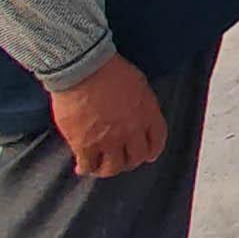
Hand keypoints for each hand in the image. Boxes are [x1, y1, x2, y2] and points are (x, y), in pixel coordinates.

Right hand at [48, 54, 166, 178]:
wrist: (83, 68)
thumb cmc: (109, 69)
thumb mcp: (139, 83)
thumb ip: (142, 104)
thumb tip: (138, 113)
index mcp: (148, 115)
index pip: (157, 142)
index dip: (151, 151)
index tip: (147, 154)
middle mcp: (131, 131)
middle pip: (135, 158)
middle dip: (129, 161)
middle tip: (121, 161)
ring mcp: (108, 140)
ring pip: (112, 168)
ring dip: (108, 169)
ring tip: (100, 167)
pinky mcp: (84, 144)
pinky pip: (87, 165)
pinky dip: (85, 168)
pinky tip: (81, 167)